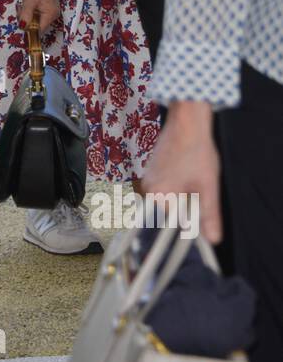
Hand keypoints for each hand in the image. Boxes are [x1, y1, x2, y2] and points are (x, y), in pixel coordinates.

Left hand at [18, 0, 59, 34]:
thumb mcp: (29, 2)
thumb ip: (25, 17)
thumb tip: (22, 29)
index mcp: (50, 16)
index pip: (39, 30)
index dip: (28, 29)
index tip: (19, 23)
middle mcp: (53, 14)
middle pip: (37, 24)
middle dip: (26, 19)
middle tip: (20, 9)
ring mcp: (50, 8)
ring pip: (36, 17)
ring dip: (27, 13)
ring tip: (22, 3)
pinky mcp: (47, 2)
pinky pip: (37, 11)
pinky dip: (30, 8)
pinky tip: (27, 0)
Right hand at [142, 100, 221, 243]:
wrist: (187, 122)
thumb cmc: (196, 151)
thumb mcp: (208, 186)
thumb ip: (208, 215)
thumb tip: (212, 240)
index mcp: (158, 196)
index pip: (176, 222)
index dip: (192, 219)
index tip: (202, 209)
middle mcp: (148, 189)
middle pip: (171, 211)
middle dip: (188, 205)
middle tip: (199, 188)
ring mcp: (148, 179)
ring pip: (169, 199)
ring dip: (184, 195)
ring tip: (194, 176)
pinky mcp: (151, 171)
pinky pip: (165, 187)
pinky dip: (178, 185)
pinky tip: (188, 172)